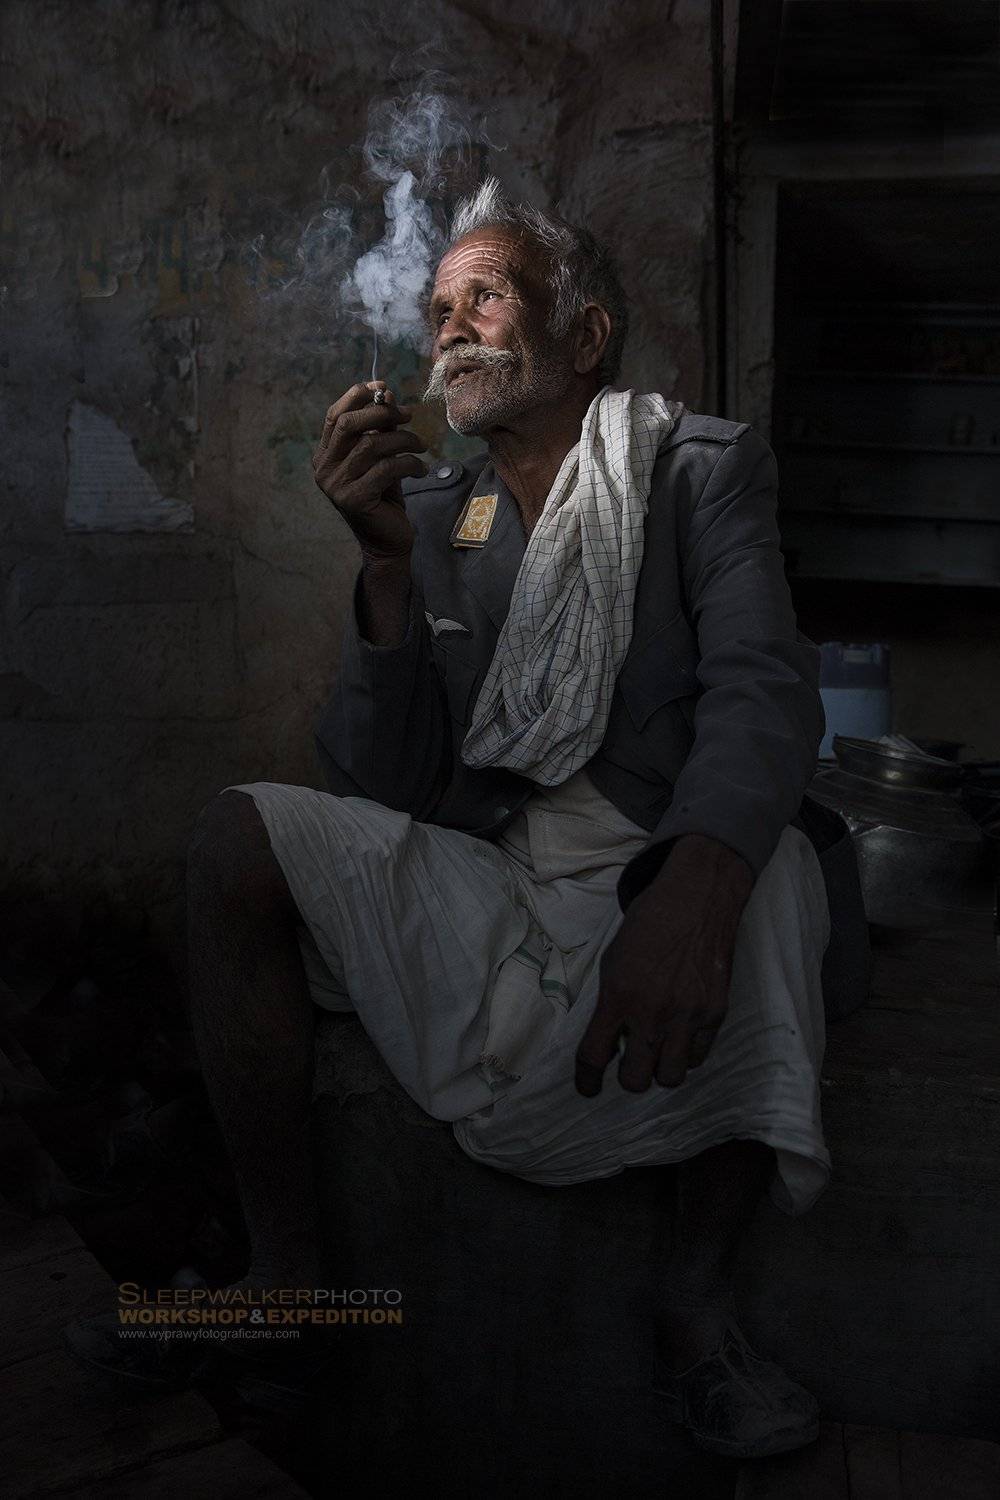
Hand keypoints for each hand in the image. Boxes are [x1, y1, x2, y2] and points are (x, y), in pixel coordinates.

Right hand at [312, 381, 427, 560]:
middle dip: (381, 413)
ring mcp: (336, 486)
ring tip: (422, 446)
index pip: (335, 416)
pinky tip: (421, 469)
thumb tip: (387, 395)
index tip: (384, 388)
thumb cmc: (384, 495)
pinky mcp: (354, 500)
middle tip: (409, 415)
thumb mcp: (381, 457)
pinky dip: (409, 464)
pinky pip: (386, 469)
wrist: (387, 541)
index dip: (357, 396)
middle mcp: (324, 469)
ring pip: (371, 445)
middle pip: (349, 425)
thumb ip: (379, 429)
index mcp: (324, 455)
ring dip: (403, 440)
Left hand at [574, 834, 752, 1096]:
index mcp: (618, 995)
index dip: (586, 1080)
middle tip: (629, 1062)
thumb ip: (611, 1002)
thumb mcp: (614, 958)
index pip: (594, 1056)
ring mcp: (687, 1016)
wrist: (698, 898)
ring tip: (658, 1051)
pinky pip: (698, 1057)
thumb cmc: (650, 923)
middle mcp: (652, 1013)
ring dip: (660, 1070)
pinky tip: (682, 1036)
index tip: (588, 1088)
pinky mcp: (715, 1014)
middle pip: (635, 1080)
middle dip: (628, 1077)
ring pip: (671, 1078)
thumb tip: (610, 1039)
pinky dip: (687, 1054)